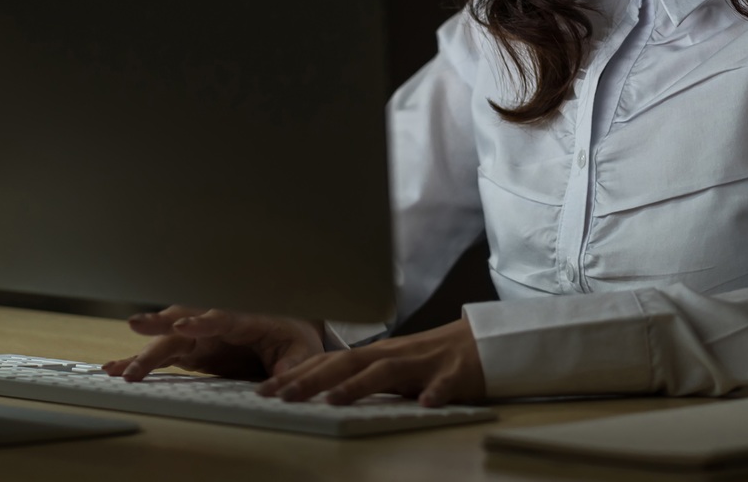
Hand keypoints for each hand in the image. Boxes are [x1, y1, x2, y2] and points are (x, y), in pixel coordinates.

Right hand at [101, 306, 324, 382]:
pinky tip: (116, 368)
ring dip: (143, 349)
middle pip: (185, 322)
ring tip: (117, 365)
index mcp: (246, 320)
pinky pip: (163, 354)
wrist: (288, 335)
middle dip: (161, 325)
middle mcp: (217, 324)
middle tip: (136, 327)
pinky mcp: (192, 350)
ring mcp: (202, 337)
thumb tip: (281, 378)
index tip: (185, 325)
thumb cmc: (294, 341)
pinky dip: (141, 360)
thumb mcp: (302, 352)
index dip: (203, 320)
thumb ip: (292, 364)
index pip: (222, 317)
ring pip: (168, 338)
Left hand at [256, 318, 484, 406]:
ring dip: (359, 385)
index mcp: (377, 355)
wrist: (482, 343)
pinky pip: (443, 385)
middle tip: (281, 396)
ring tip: (334, 400)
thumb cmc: (432, 359)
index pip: (329, 362)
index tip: (265, 390)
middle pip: (348, 364)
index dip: (296, 375)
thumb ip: (361, 378)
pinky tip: (424, 404)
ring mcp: (424, 363)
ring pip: (388, 371)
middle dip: (312, 380)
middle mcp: (394, 355)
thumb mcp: (391, 367)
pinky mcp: (455, 374)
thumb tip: (318, 393)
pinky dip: (434, 393)